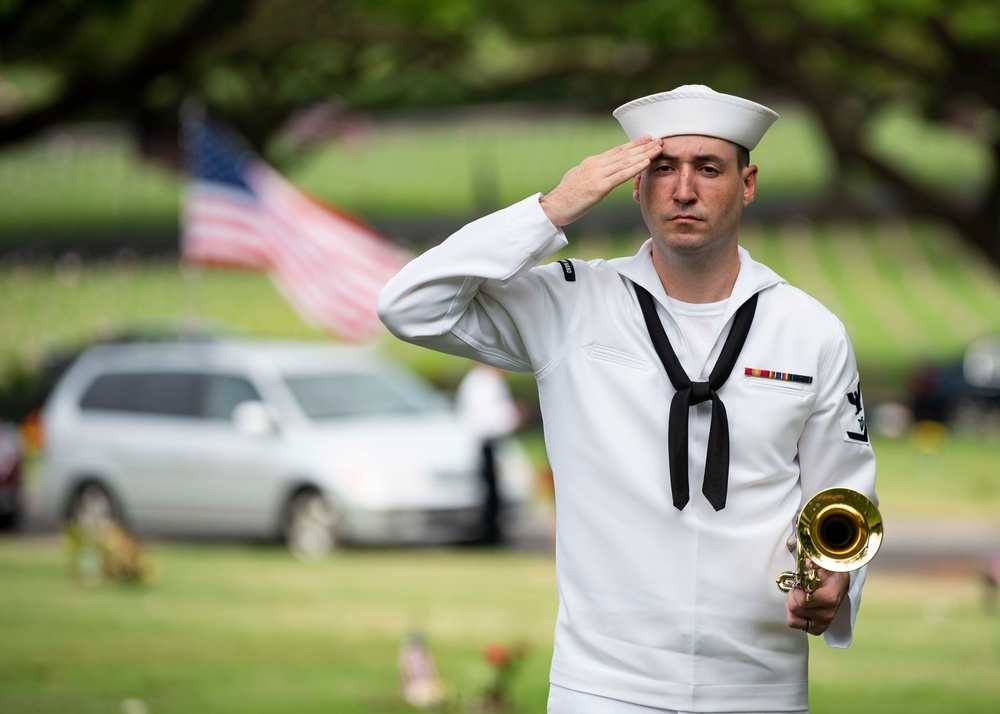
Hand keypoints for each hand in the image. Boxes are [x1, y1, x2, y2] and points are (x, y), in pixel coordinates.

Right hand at [539, 136, 662, 226]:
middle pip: (624, 153)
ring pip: (625, 161)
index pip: (616, 151)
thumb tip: (596, 172)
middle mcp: (595, 165)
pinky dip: (635, 167)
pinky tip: (646, 162)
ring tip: (658, 148)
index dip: (633, 144)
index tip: (647, 139)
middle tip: (659, 139)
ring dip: (644, 154)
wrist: (553, 206)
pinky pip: (621, 175)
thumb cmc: (564, 197)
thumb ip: (590, 173)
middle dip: (643, 146)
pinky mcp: (599, 187)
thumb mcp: (577, 178)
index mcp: (591, 162)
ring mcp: (597, 175)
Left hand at [785, 565, 848, 635]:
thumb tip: (801, 565)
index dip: (796, 591)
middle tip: (798, 590)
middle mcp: (828, 614)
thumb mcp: (820, 565)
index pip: (802, 601)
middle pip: (795, 609)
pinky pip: (796, 625)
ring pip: (793, 620)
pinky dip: (795, 616)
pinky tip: (801, 607)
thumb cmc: (828, 575)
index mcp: (830, 598)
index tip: (800, 584)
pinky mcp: (818, 628)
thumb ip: (809, 566)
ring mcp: (823, 623)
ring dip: (792, 608)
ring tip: (798, 599)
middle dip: (792, 597)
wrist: (839, 584)